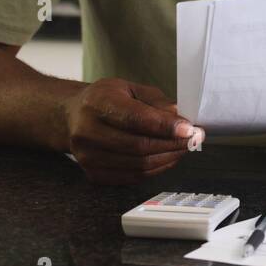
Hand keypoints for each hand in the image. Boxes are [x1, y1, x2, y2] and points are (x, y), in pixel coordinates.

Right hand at [62, 78, 204, 184]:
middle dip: (173, 144)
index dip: (166, 126)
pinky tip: (167, 158)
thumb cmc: (105, 99)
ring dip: (168, 158)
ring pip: (138, 165)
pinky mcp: (92, 173)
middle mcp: (88, 131)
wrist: (71, 116)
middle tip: (194, 139)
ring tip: (183, 148)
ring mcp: (88, 156)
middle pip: (139, 146)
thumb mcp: (130, 88)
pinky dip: (156, 170)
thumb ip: (156, 102)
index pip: (136, 119)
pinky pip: (132, 177)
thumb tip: (180, 119)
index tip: (190, 129)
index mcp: (97, 103)